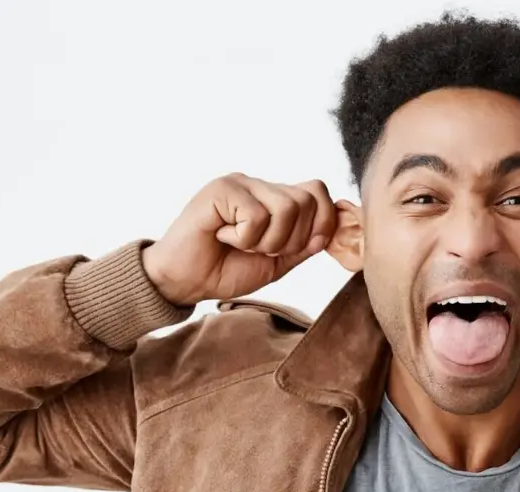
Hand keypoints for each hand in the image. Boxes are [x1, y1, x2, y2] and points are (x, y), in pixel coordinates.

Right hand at [141, 173, 335, 305]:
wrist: (186, 281)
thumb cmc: (228, 269)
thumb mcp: (278, 261)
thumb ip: (305, 244)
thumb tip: (333, 230)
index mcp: (277, 198)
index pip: (318, 191)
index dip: (322, 223)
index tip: (301, 248)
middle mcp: (261, 185)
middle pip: (307, 201)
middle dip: (291, 240)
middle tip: (260, 248)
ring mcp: (242, 183)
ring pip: (286, 208)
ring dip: (268, 240)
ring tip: (241, 243)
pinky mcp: (222, 188)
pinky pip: (256, 215)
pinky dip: (244, 237)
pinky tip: (223, 236)